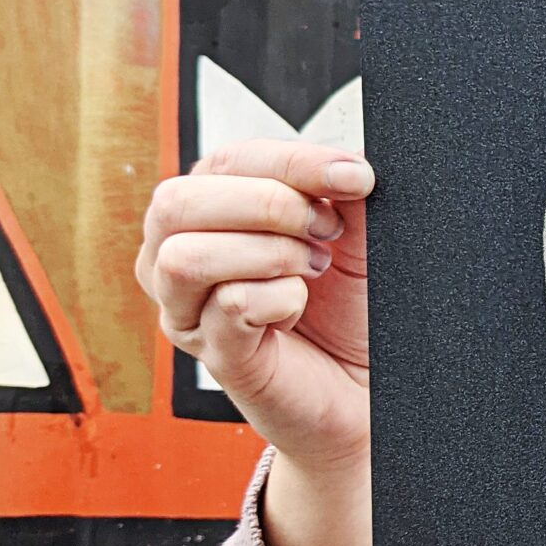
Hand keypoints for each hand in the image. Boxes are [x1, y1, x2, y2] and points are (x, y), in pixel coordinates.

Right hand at [136, 139, 374, 471]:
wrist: (370, 385)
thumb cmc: (348, 306)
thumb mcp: (351, 230)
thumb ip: (335, 185)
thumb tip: (341, 159)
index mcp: (207, 212)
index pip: (224, 161)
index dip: (293, 161)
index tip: (355, 177)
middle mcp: (175, 256)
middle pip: (177, 201)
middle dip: (266, 204)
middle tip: (326, 230)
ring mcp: (186, 311)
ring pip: (187, 256)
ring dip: (268, 252)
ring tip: (313, 268)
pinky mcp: (214, 357)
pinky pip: (229, 306)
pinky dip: (280, 298)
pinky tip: (298, 308)